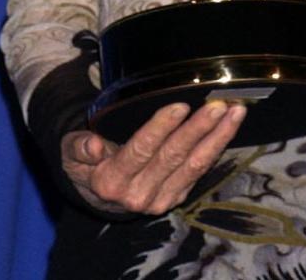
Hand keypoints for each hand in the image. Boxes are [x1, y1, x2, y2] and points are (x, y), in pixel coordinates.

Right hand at [61, 101, 245, 213]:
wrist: (99, 193)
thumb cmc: (86, 161)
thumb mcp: (71, 152)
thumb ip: (78, 147)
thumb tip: (92, 145)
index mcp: (110, 182)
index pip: (140, 152)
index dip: (161, 129)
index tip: (180, 106)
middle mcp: (137, 195)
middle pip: (173, 158)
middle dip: (198, 130)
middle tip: (217, 105)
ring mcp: (160, 199)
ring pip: (194, 166)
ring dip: (217, 138)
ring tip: (235, 112)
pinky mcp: (177, 196)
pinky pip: (200, 170)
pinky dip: (217, 147)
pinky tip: (229, 127)